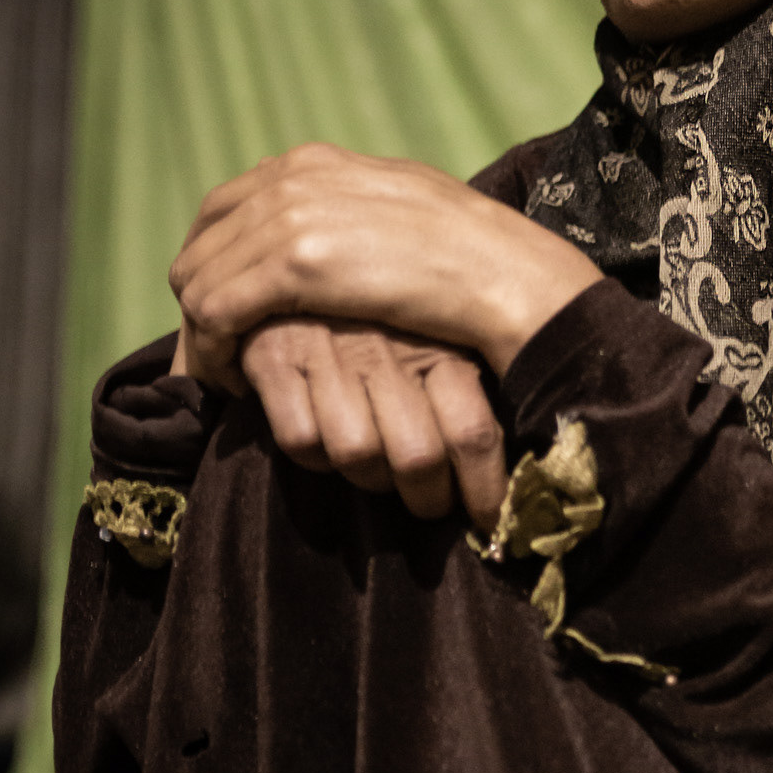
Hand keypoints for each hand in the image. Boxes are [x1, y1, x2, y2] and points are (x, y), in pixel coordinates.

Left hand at [169, 143, 597, 388]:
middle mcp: (291, 179)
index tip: (224, 312)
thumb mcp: (400, 207)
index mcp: (312, 162)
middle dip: (198, 301)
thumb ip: (352, 210)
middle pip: (200, 244)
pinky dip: (213, 352)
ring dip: (203, 335)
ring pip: (197, 282)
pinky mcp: (294, 264)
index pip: (222, 207)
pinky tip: (237, 383)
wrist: (504, 271)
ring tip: (230, 376)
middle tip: (218, 353)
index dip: (212, 262)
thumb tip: (331, 231)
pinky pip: (214, 312)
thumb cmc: (471, 254)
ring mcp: (289, 217)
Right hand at [241, 320, 508, 530]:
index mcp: (440, 340)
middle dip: (426, 498)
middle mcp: (389, 346)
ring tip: (378, 473)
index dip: (483, 490)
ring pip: (356, 452)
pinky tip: (326, 442)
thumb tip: (497, 467)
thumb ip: (468, 384)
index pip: (473, 433)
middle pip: (416, 456)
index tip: (487, 517)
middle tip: (429, 503)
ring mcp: (330, 349)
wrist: (296, 254)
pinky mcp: (275, 356)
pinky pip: (300, 438)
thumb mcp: (440, 330)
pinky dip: (314, 456)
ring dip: (369, 478)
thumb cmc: (383, 311)